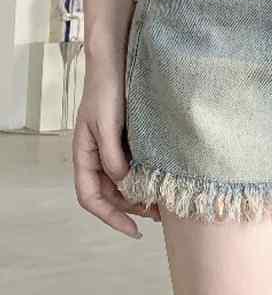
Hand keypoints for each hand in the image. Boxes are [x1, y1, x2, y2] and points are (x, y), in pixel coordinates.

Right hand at [72, 60, 160, 238]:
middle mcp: (96, 157)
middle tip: (158, 216)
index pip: (90, 198)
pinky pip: (133, 166)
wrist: (116, 64)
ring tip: (164, 203)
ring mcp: (111, 149)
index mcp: (84, 156)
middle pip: (109, 195)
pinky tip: (162, 180)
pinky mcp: (126, 140)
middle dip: (130, 209)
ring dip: (139, 195)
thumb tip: (123, 183)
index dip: (111, 218)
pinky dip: (145, 177)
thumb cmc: (106, 92)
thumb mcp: (107, 125)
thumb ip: (112, 156)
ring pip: (122, 183)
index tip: (134, 230)